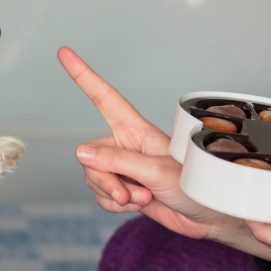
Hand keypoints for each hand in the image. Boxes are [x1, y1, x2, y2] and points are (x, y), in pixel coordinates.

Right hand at [58, 46, 270, 260]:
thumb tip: (80, 152)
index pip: (104, 97)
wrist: (206, 217)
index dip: (83, 75)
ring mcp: (123, 168)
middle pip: (90, 156)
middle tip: (129, 194)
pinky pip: (100, 195)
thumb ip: (117, 162)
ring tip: (142, 198)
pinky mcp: (123, 188)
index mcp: (136, 129)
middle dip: (105, 180)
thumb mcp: (155, 172)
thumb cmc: (194, 186)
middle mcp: (125, 145)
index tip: (64, 53)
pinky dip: (114, 205)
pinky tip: (137, 206)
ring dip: (113, 195)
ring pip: (93, 178)